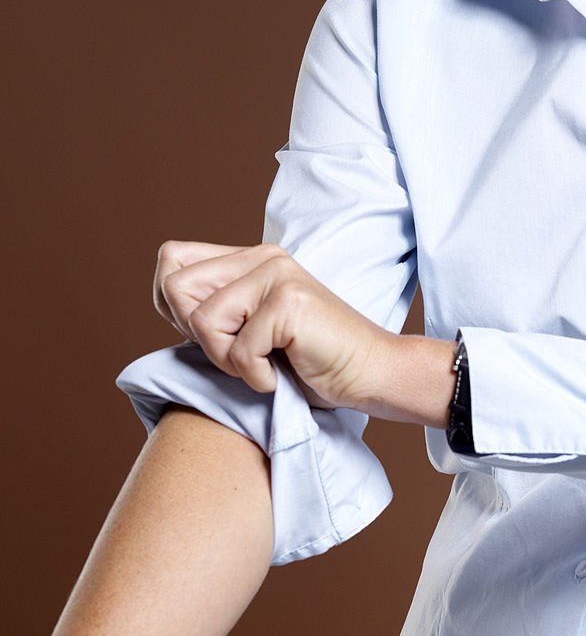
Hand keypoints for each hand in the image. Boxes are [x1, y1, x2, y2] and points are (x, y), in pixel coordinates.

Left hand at [153, 239, 391, 410]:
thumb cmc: (311, 361)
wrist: (370, 374)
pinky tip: (281, 375)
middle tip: (240, 352)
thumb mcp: (252, 327)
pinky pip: (238, 351)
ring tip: (263, 365)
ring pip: (202, 322)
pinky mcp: (289, 302)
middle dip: (198, 336)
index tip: (217, 335)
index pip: (171, 260)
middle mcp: (263, 257)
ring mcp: (277, 276)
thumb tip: (166, 301)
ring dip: (228, 360)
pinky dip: (256, 378)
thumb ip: (217, 306)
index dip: (174, 307)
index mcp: (250, 258)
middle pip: (176, 287)